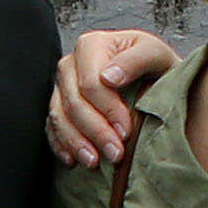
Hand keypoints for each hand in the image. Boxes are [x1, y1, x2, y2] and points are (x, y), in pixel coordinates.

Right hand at [50, 26, 180, 167]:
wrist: (153, 79)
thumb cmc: (155, 66)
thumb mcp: (156, 55)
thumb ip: (136, 60)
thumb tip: (109, 77)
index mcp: (92, 46)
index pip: (91, 83)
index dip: (107, 109)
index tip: (126, 130)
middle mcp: (71, 64)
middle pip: (73, 102)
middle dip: (95, 132)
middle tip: (115, 153)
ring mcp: (61, 87)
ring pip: (59, 117)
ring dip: (76, 143)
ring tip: (94, 162)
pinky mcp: (59, 107)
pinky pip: (51, 128)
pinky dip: (61, 146)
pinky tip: (74, 160)